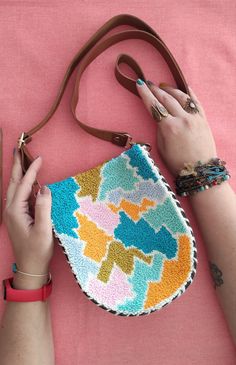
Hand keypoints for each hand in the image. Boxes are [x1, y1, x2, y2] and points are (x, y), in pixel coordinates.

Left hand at [3, 150, 53, 277]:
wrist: (30, 268)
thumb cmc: (37, 251)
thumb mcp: (43, 230)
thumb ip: (44, 208)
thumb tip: (44, 188)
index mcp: (15, 211)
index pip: (24, 185)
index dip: (31, 170)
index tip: (39, 157)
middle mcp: (11, 210)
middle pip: (13, 182)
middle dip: (16, 165)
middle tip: (18, 148)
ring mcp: (13, 214)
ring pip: (14, 188)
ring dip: (18, 173)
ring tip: (22, 160)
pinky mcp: (18, 217)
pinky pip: (19, 196)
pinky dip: (23, 185)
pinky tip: (28, 182)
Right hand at [136, 80, 216, 175]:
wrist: (200, 170)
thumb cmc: (178, 163)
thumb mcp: (162, 148)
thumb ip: (160, 130)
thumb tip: (160, 117)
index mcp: (169, 128)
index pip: (154, 106)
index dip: (145, 94)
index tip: (140, 84)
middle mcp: (182, 119)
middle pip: (166, 98)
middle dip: (156, 90)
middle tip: (148, 83)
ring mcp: (194, 117)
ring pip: (181, 97)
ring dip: (170, 89)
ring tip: (162, 86)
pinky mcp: (203, 119)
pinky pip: (196, 101)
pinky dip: (189, 93)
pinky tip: (183, 88)